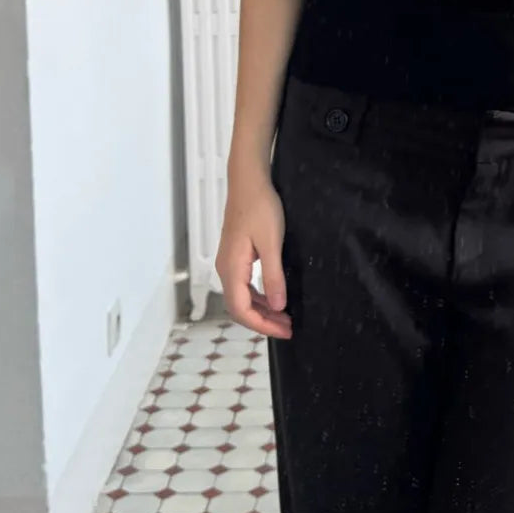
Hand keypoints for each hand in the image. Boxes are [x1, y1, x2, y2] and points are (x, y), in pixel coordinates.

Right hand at [215, 176, 291, 339]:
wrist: (249, 182)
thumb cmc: (260, 207)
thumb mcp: (271, 243)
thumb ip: (273, 276)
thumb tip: (278, 306)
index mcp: (232, 269)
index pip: (241, 310)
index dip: (262, 326)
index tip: (284, 331)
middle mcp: (225, 269)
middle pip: (239, 308)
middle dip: (263, 322)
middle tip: (288, 328)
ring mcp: (229, 262)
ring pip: (241, 297)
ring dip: (262, 310)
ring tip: (284, 316)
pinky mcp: (235, 256)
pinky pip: (244, 285)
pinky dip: (259, 296)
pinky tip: (274, 297)